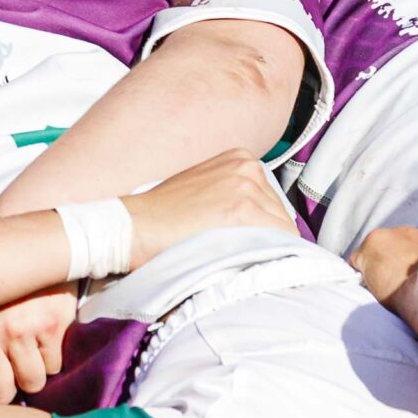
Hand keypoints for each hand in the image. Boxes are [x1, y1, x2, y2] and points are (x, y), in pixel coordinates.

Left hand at [0, 286, 74, 403]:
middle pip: (0, 394)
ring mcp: (19, 330)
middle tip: (8, 366)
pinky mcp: (51, 324)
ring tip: (24, 344)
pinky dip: (51, 356)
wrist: (25, 248)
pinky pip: (54, 365)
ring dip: (31, 371)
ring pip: (31, 383)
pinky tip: (41, 332)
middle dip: (6, 388)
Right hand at [123, 150, 294, 259]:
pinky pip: (280, 240)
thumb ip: (233, 194)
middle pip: (280, 214)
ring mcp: (247, 188)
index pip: (273, 200)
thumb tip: (262, 221)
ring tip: (231, 253)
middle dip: (264, 235)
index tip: (241, 238)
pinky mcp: (244, 211)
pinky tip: (241, 258)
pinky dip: (267, 254)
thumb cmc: (162, 215)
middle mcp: (247, 168)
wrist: (135, 227)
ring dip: (263, 246)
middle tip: (232, 248)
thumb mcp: (203, 188)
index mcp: (239, 159)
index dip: (261, 225)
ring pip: (282, 229)